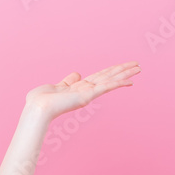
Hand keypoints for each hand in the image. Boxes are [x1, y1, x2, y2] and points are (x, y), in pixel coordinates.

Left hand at [24, 61, 139, 120]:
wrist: (36, 108)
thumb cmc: (39, 101)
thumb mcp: (55, 86)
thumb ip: (67, 81)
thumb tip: (77, 74)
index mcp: (78, 88)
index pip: (98, 77)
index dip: (111, 71)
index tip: (121, 67)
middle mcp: (85, 91)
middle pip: (108, 77)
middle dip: (123, 71)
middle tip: (137, 65)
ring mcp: (87, 94)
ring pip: (110, 80)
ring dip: (125, 74)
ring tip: (139, 68)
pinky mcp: (87, 96)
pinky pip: (106, 87)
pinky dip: (118, 83)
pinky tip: (130, 81)